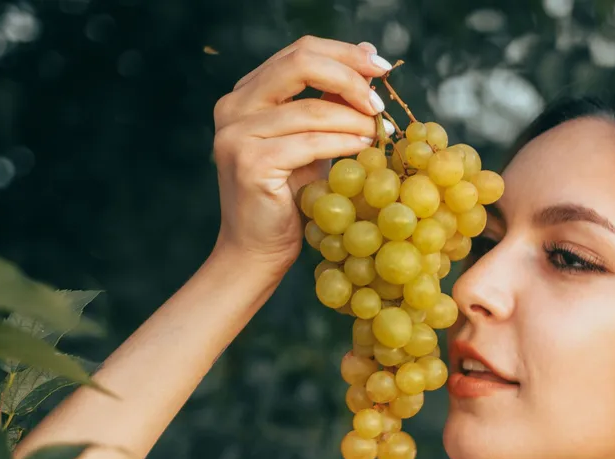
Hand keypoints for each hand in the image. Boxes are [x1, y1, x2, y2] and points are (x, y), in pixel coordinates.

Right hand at [209, 35, 389, 269]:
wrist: (256, 250)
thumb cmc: (288, 198)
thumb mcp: (311, 141)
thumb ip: (329, 103)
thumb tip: (367, 60)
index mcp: (245, 94)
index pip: (299, 52)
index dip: (344, 53)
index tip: (380, 66)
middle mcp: (233, 106)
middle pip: (300, 64)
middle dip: (350, 76)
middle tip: (379, 100)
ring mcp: (237, 133)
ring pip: (311, 109)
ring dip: (355, 119)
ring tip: (378, 131)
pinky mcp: (250, 162)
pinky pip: (311, 143)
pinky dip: (344, 143)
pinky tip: (364, 148)